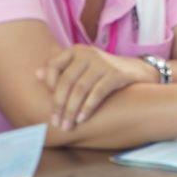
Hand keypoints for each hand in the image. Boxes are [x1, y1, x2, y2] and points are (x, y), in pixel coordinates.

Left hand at [36, 45, 151, 129]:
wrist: (139, 72)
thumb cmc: (104, 73)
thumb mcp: (82, 68)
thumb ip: (62, 71)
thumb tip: (37, 74)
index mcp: (77, 51)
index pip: (54, 66)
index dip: (48, 85)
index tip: (50, 102)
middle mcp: (89, 54)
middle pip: (67, 81)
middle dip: (59, 105)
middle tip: (56, 123)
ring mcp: (104, 63)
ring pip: (80, 89)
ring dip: (72, 110)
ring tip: (68, 126)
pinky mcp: (117, 74)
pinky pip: (97, 92)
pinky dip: (88, 107)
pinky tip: (82, 119)